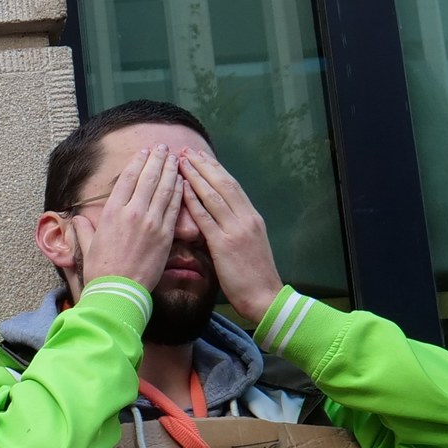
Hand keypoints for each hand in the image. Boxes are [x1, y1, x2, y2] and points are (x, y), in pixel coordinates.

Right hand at [74, 145, 179, 295]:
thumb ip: (83, 228)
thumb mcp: (88, 245)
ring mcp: (151, 222)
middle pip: (148, 177)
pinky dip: (179, 191)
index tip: (145, 151)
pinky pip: (174, 207)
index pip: (128, 178)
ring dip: (170, 170)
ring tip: (175, 158)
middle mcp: (132, 212)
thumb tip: (76, 218)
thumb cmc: (101, 270)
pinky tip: (182, 181)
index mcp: (112, 212)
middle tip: (164, 147)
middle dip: (157, 159)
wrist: (118, 291)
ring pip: (164, 188)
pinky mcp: (165, 235)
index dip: (138, 161)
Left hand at [177, 150, 283, 326]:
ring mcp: (236, 229)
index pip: (232, 185)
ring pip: (214, 195)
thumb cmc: (254, 275)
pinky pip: (207, 218)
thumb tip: (215, 216)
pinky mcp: (225, 244)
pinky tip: (182, 189)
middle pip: (223, 183)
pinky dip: (194, 201)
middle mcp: (246, 218)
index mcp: (252, 216)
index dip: (215, 169)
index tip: (201, 156)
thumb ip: (233, 227)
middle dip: (204, 165)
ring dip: (196, 176)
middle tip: (187, 151)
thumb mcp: (248, 244)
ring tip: (181, 162)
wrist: (265, 296)